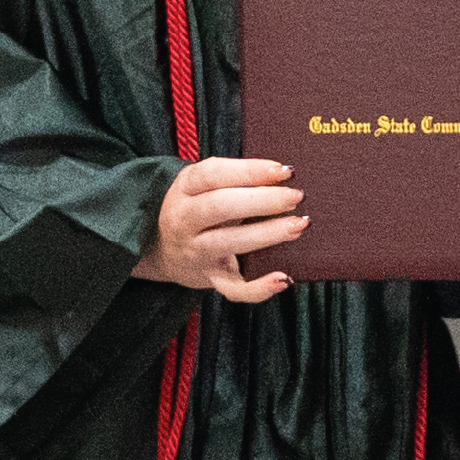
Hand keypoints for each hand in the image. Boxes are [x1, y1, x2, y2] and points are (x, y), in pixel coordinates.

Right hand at [132, 157, 304, 302]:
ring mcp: (196, 252)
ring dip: (267, 234)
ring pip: (229, 243)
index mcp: (184, 188)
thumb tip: (280, 173)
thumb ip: (231, 177)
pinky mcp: (209, 278)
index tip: (283, 170)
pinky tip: (282, 278)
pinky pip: (233, 288)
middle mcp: (185, 219)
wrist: (160, 247)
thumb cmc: (195, 206)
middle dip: (262, 201)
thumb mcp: (200, 184)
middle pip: (220, 207)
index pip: (213, 175)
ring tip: (298, 225)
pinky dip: (259, 288)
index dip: (249, 171)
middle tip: (295, 196)